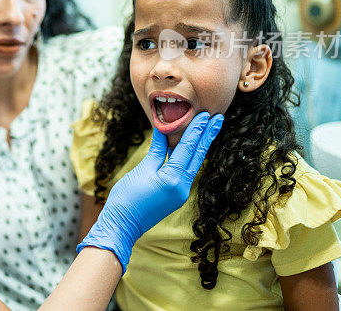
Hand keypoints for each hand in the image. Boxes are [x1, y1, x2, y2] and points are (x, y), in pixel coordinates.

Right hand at [77, 112, 222, 270]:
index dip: (196, 130)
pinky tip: (193, 147)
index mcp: (172, 179)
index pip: (187, 149)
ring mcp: (181, 192)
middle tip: (218, 117)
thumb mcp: (141, 170)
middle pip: (197, 156)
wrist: (122, 225)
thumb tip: (164, 131)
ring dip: (201, 146)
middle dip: (207, 136)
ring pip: (193, 164)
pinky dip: (190, 157)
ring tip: (210, 129)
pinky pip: (186, 171)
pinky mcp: (176, 195)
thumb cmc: (126, 198)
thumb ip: (156, 150)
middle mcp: (182, 187)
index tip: (206, 115)